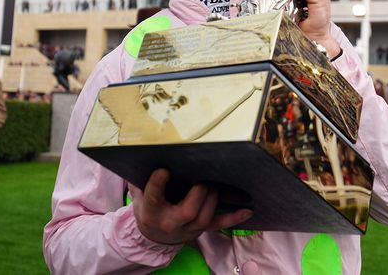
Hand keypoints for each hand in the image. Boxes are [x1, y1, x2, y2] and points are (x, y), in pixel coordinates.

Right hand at [129, 169, 251, 244]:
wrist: (153, 235)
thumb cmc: (148, 207)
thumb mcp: (139, 194)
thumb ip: (139, 176)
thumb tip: (139, 152)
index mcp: (151, 211)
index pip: (154, 197)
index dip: (158, 184)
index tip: (164, 170)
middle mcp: (170, 222)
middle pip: (188, 211)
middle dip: (199, 192)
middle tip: (202, 178)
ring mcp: (187, 228)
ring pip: (204, 216)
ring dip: (213, 198)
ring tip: (214, 184)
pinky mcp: (200, 230)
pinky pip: (219, 225)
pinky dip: (234, 218)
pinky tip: (248, 210)